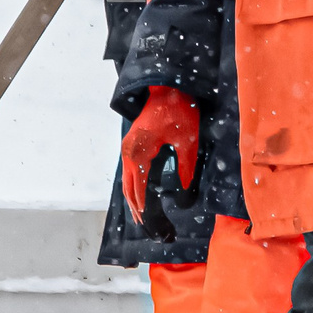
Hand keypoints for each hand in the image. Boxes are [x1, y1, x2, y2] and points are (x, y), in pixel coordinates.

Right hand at [122, 86, 201, 220]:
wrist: (168, 87)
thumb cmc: (177, 110)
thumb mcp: (186, 140)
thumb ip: (186, 166)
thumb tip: (185, 188)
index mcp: (139, 150)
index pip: (136, 184)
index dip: (141, 204)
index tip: (145, 220)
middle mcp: (129, 150)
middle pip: (127, 184)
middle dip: (134, 205)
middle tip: (141, 224)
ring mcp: (129, 147)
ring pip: (126, 178)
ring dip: (131, 196)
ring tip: (139, 214)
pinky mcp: (133, 144)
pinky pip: (129, 170)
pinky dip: (132, 184)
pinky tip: (139, 194)